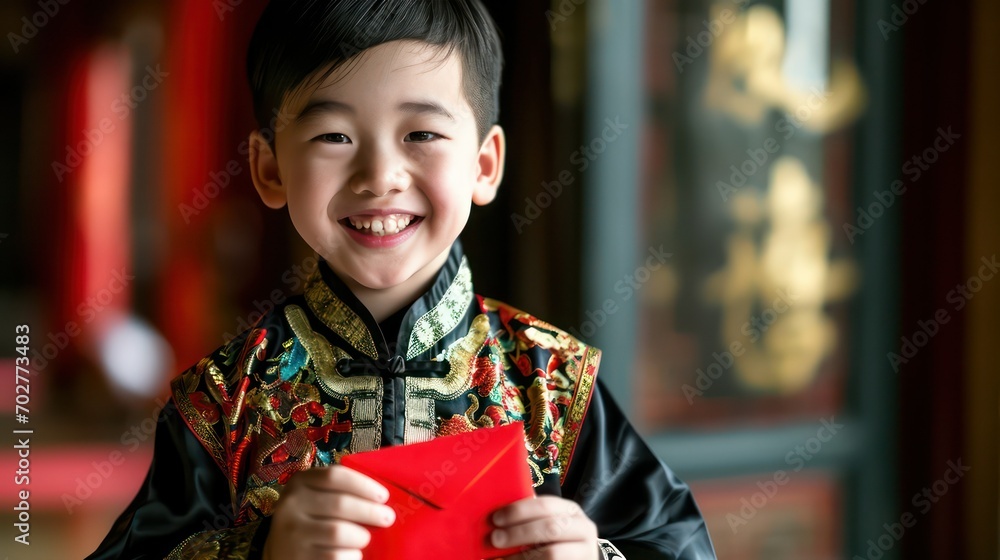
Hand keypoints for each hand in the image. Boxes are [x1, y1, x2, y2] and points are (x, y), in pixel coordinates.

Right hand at [262, 465, 395, 559]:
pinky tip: (354, 553)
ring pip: (338, 532)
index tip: (383, 496)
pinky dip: (351, 556)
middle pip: (340, 504)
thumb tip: (379, 497)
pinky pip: (334, 556)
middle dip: (370, 512)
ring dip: (361, 536)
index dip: (363, 484)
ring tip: (365, 538)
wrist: (281, 550)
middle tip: (388, 518)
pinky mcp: (297, 557)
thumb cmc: (310, 518)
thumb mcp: (315, 496)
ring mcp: (292, 533)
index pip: (335, 476)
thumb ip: (340, 490)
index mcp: (299, 482)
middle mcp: (291, 505)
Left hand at [492, 496, 599, 559]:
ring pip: (552, 553)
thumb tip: (497, 516)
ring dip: (522, 556)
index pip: (546, 505)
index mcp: (571, 510)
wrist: (573, 558)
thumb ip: (529, 517)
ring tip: (502, 558)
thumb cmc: (554, 539)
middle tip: (495, 539)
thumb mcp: (546, 523)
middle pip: (549, 528)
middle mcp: (583, 528)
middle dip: (518, 533)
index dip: (519, 511)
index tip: (496, 519)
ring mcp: (584, 551)